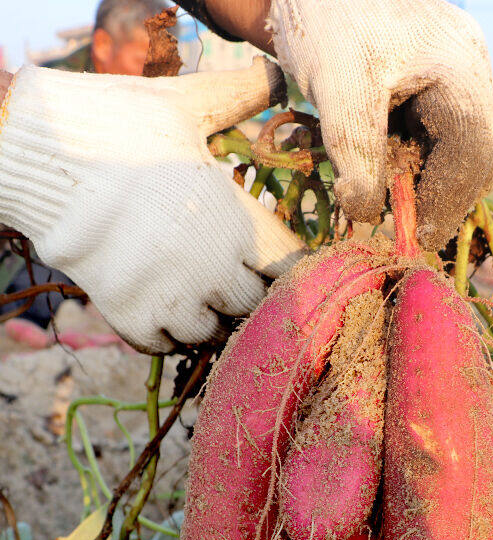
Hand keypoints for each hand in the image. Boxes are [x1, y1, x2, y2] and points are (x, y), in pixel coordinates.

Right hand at [0, 59, 304, 353]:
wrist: (41, 155)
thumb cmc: (118, 124)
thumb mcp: (185, 105)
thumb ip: (236, 99)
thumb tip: (278, 78)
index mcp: (238, 222)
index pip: (290, 269)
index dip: (285, 267)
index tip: (271, 260)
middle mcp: (215, 268)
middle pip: (253, 305)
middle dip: (244, 291)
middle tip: (225, 272)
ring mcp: (172, 297)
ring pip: (211, 333)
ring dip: (206, 315)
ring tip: (191, 289)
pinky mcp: (131, 315)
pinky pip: (164, 345)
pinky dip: (164, 333)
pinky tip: (159, 304)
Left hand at [268, 0, 492, 250]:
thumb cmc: (326, 22)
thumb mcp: (338, 92)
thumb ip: (356, 155)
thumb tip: (370, 215)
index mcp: (459, 69)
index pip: (472, 154)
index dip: (447, 203)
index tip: (416, 238)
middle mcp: (472, 72)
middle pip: (480, 155)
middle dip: (443, 194)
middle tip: (404, 220)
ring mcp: (461, 75)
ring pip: (463, 149)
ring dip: (428, 176)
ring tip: (385, 178)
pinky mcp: (440, 81)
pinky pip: (442, 133)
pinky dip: (417, 156)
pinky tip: (385, 153)